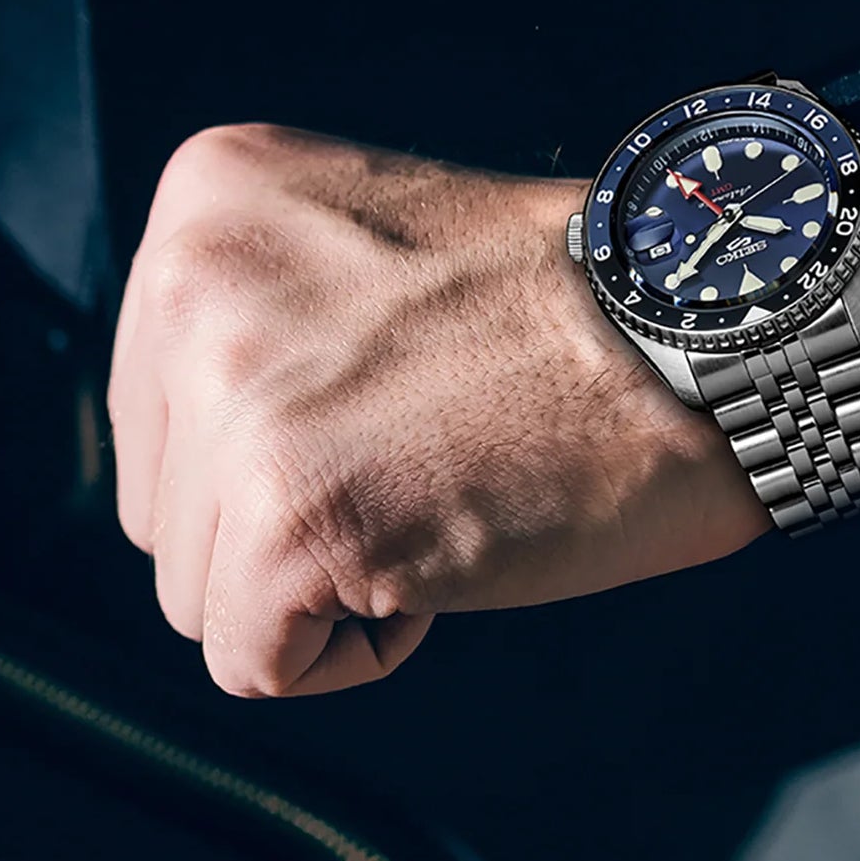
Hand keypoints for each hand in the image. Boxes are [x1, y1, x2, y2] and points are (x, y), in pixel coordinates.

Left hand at [110, 126, 859, 698]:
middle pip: (158, 506)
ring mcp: (230, 396)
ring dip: (314, 586)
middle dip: (277, 525)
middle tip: (419, 456)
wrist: (705, 332)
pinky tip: (436, 560)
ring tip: (433, 494)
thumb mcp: (355, 254)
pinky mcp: (282, 513)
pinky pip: (250, 662)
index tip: (381, 414)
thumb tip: (180, 459)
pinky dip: (350, 652)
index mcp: (206, 198)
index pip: (154, 409)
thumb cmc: (567, 309)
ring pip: (193, 592)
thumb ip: (248, 324)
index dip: (267, 455)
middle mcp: (190, 279)